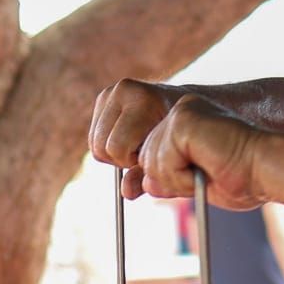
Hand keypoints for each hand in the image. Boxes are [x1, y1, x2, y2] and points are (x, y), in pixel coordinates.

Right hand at [91, 78, 182, 199]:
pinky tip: (131, 139)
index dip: (133, 160)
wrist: (189, 107)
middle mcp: (124, 90)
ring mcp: (111, 92)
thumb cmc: (185, 135)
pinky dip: (109, 144)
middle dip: (122, 158)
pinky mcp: (104, 97)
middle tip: (144, 153)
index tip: (152, 155)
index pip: (116, 148)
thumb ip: (148, 175)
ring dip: (115, 152)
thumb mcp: (172, 155)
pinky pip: (94, 136)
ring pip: (94, 143)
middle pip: (100, 146)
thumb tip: (126, 193)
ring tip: (139, 146)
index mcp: (143, 99)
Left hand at [136, 94, 269, 209]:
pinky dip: (180, 175)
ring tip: (209, 171)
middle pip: (143, 158)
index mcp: (187, 123)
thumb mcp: (197, 183)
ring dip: (177, 179)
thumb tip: (140, 185)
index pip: (151, 154)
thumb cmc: (247, 179)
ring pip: (149, 162)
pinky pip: (160, 160)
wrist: (269, 170)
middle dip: (170, 178)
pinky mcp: (182, 120)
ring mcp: (181, 113)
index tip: (202, 175)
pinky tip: (207, 166)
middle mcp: (181, 112)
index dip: (167, 174)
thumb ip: (169, 180)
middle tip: (207, 174)